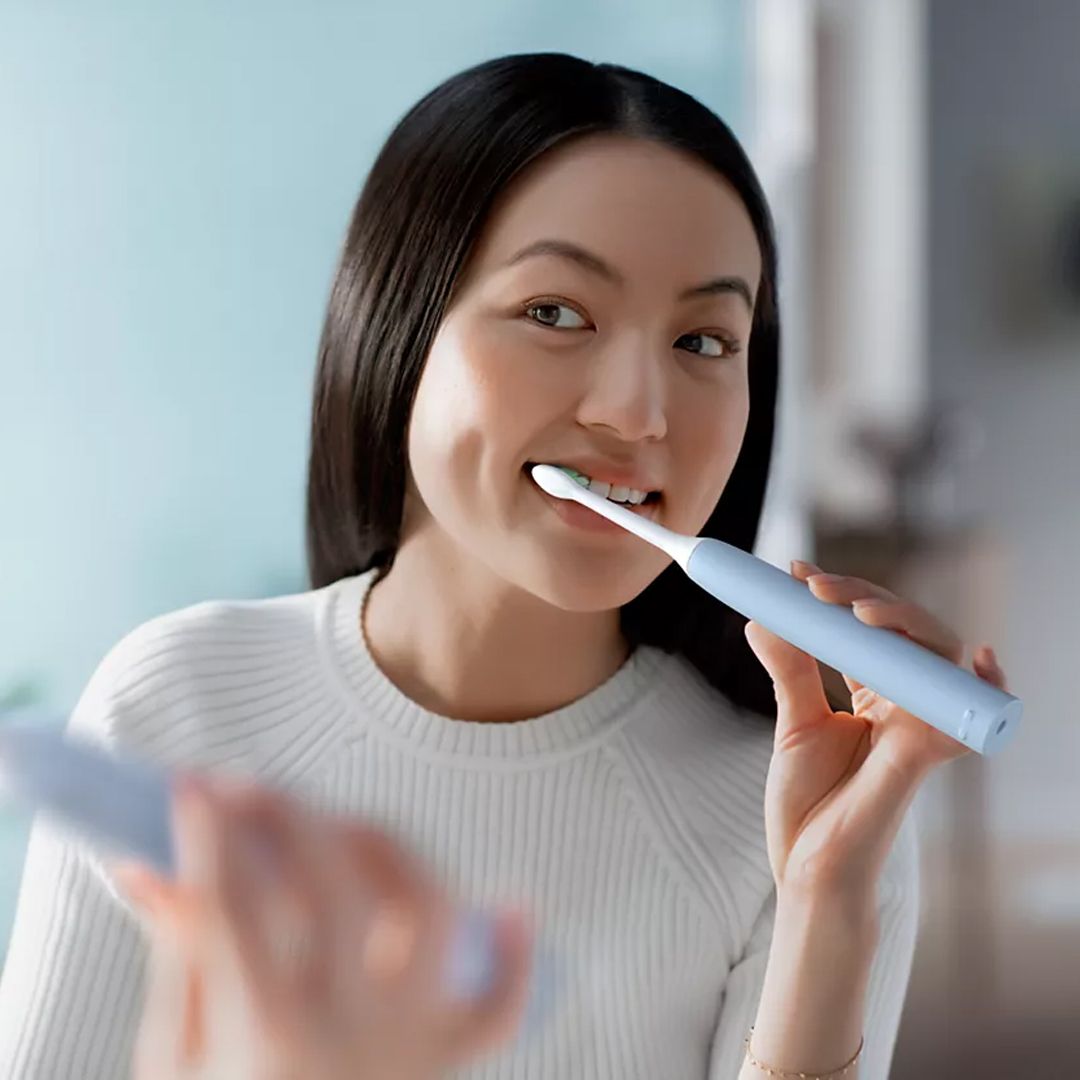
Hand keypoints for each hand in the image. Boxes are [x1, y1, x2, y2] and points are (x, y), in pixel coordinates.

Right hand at [115, 777, 532, 1079]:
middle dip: (288, 815)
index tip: (192, 786)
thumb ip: (181, 959)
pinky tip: (509, 908)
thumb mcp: (178, 1060)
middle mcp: (353, 1036)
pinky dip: (511, 958)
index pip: (237, 902)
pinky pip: (500, 1009)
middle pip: (336, 885)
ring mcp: (413, 1048)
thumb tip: (152, 864)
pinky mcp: (448, 1067)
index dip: (212, 831)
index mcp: (266, 1040)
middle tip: (249, 789)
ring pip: (430, 912)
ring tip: (341, 826)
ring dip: (390, 851)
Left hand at [743, 560, 1009, 899]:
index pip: (868, 628)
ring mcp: (919, 726)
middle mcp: (904, 704)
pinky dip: (984, 687)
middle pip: (905, 630)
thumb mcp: (793, 723)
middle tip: (814, 586)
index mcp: (874, 694)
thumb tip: (761, 617)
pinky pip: (965, 716)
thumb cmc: (807, 804)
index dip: (840, 595)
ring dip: (901, 622)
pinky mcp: (925, 755)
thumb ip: (789, 669)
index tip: (797, 570)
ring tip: (854, 611)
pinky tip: (980, 658)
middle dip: (862, 597)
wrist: (806, 868)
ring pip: (936, 654)